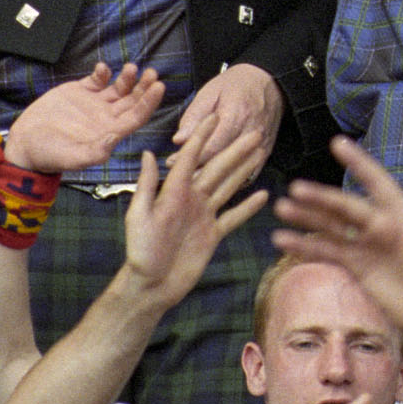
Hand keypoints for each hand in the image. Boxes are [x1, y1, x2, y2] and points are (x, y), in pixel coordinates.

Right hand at [4, 62, 163, 173]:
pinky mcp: (80, 92)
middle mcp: (107, 117)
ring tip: (132, 68)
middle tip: (152, 73)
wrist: (24, 145)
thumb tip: (114, 139)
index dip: (149, 102)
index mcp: (110, 132)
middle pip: (133, 100)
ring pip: (119, 88)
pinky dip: (103, 72)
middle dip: (144, 86)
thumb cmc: (49, 156)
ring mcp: (95, 103)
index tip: (158, 86)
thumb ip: (94, 152)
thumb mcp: (72, 158)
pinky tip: (102, 68)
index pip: (137, 116)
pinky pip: (97, 79)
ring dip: (128, 78)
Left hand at [120, 109, 269, 308]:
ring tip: (260, 153)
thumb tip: (148, 153)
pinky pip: (233, 216)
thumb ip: (147, 186)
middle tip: (255, 133)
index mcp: (174, 192)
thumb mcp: (139, 217)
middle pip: (218, 170)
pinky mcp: (213, 234)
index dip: (203, 137)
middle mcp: (192, 199)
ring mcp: (204, 216)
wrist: (152, 287)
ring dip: (244, 170)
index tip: (215, 116)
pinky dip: (247, 206)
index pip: (192, 159)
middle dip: (235, 150)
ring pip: (229, 187)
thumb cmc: (141, 252)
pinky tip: (263, 194)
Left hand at [171, 63, 283, 192]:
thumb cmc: (235, 85)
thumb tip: (179, 140)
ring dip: (216, 180)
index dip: (190, 157)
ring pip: (237, 172)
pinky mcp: (267, 151)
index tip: (170, 161)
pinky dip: (234, 181)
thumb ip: (194, 116)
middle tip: (179, 176)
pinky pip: (251, 175)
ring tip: (196, 182)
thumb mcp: (211, 92)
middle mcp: (252, 133)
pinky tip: (219, 181)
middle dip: (199, 172)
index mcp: (236, 115)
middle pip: (224, 162)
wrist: (270, 81)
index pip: (212, 146)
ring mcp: (262, 144)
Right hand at [273, 136, 402, 337]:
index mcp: (402, 217)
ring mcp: (365, 246)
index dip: (359, 164)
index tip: (339, 143)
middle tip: (296, 188)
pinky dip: (306, 246)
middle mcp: (380, 227)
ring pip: (331, 226)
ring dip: (308, 218)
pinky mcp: (355, 266)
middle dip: (322, 197)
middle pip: (346, 207)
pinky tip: (283, 241)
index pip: (378, 184)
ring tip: (281, 208)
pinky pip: (327, 252)